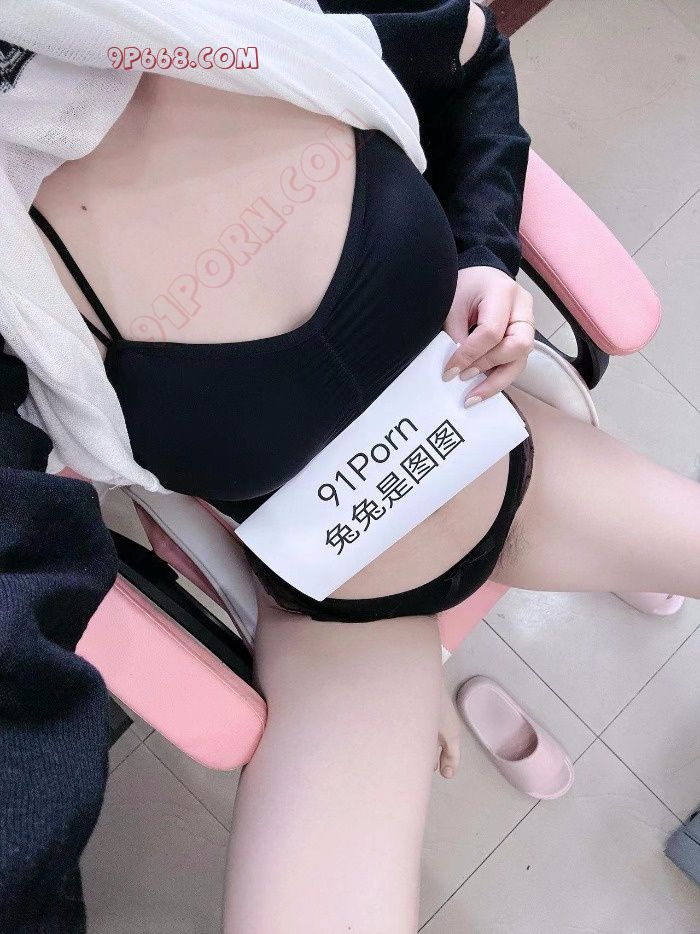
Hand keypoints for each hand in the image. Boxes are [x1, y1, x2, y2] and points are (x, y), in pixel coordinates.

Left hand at [441, 265, 534, 404]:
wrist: (479, 278)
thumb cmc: (464, 287)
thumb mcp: (453, 305)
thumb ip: (456, 336)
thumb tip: (456, 371)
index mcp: (503, 291)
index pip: (491, 330)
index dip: (470, 354)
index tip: (449, 371)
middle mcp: (523, 308)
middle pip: (518, 345)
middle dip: (488, 366)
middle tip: (462, 378)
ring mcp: (528, 324)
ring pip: (521, 360)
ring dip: (496, 381)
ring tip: (472, 397)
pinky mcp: (525, 338)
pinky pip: (516, 364)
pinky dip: (498, 379)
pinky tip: (481, 390)